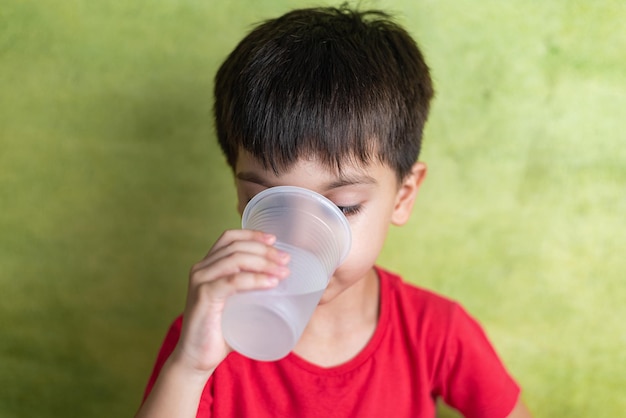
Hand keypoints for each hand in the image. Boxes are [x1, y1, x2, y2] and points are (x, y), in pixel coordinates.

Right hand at [170, 229, 289, 375]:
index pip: (229, 238)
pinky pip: (232, 281)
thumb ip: (253, 294)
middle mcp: (201, 269)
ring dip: (264, 262)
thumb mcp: (238, 305)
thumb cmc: (221, 332)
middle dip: (265, 250)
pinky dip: (254, 279)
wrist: (197, 358)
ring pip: (236, 260)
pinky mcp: (203, 297)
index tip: (274, 240)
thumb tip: (288, 289)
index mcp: (208, 266)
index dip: (252, 234)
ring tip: (283, 272)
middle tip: (286, 260)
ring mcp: (201, 281)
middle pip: (236, 247)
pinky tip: (270, 283)